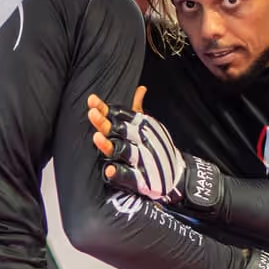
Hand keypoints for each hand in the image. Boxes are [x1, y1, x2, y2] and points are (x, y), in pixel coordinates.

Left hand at [88, 88, 224, 214]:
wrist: (176, 173)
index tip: (92, 100)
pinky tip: (109, 170)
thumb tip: (140, 89)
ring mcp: (140, 160)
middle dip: (104, 123)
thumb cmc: (157, 147)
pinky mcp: (140, 179)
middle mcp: (139, 141)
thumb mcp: (149, 126)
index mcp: (139, 128)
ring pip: (121, 151)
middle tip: (92, 113)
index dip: (105, 108)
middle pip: (119, 130)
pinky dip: (118, 173)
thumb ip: (138, 110)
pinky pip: (127, 176)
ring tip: (97, 138)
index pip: (120, 115)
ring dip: (108, 145)